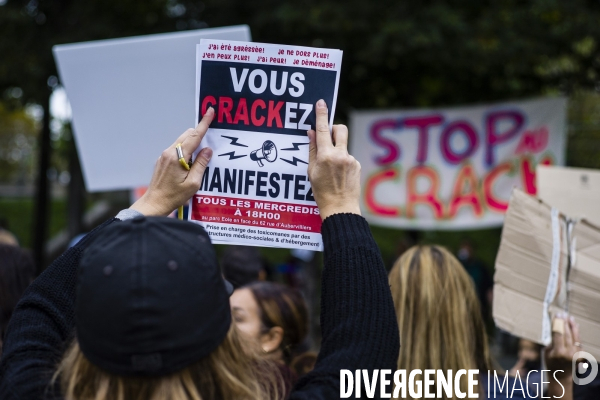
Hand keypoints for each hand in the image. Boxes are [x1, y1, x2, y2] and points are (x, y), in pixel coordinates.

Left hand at [130, 108, 214, 215]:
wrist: (155, 203)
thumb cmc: (174, 196)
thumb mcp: (193, 183)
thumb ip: (201, 164)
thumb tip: (208, 150)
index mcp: (177, 157)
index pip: (194, 136)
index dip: (204, 123)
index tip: (210, 111)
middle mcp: (169, 152)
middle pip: (187, 135)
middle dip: (199, 133)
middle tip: (211, 135)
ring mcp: (164, 155)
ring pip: (182, 141)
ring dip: (193, 143)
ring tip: (202, 154)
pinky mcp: (163, 160)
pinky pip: (177, 149)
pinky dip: (187, 150)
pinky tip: (191, 162)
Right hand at [307, 99, 360, 219]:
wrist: (340, 208)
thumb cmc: (321, 192)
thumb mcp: (311, 171)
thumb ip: (312, 150)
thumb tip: (312, 133)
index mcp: (326, 156)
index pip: (322, 130)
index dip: (321, 115)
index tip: (321, 103)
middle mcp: (340, 155)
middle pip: (340, 129)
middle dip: (334, 128)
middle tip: (327, 135)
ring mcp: (351, 160)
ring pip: (343, 145)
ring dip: (336, 149)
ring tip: (330, 168)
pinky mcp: (357, 165)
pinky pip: (348, 157)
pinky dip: (342, 161)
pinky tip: (338, 175)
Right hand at [545, 313, 579, 398]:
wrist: (561, 376)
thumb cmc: (550, 362)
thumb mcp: (547, 352)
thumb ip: (552, 341)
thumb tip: (556, 327)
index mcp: (558, 352)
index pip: (558, 334)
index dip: (557, 324)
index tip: (556, 315)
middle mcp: (568, 353)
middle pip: (567, 334)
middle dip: (564, 323)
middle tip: (562, 314)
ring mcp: (576, 354)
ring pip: (575, 337)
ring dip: (572, 326)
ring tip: (569, 317)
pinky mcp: (581, 355)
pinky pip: (578, 341)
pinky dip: (576, 333)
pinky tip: (574, 326)